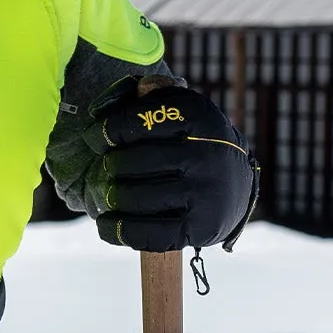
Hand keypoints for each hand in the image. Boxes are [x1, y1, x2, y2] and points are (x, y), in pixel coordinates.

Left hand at [80, 84, 256, 251]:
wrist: (237, 186)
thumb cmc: (191, 142)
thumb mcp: (178, 109)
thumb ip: (141, 99)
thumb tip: (98, 110)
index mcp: (196, 116)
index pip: (134, 122)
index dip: (105, 132)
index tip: (95, 138)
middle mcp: (203, 153)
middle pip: (130, 163)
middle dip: (111, 166)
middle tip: (112, 169)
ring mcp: (203, 193)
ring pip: (134, 198)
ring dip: (113, 197)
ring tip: (112, 194)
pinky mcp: (199, 227)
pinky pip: (147, 233)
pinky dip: (117, 230)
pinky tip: (106, 224)